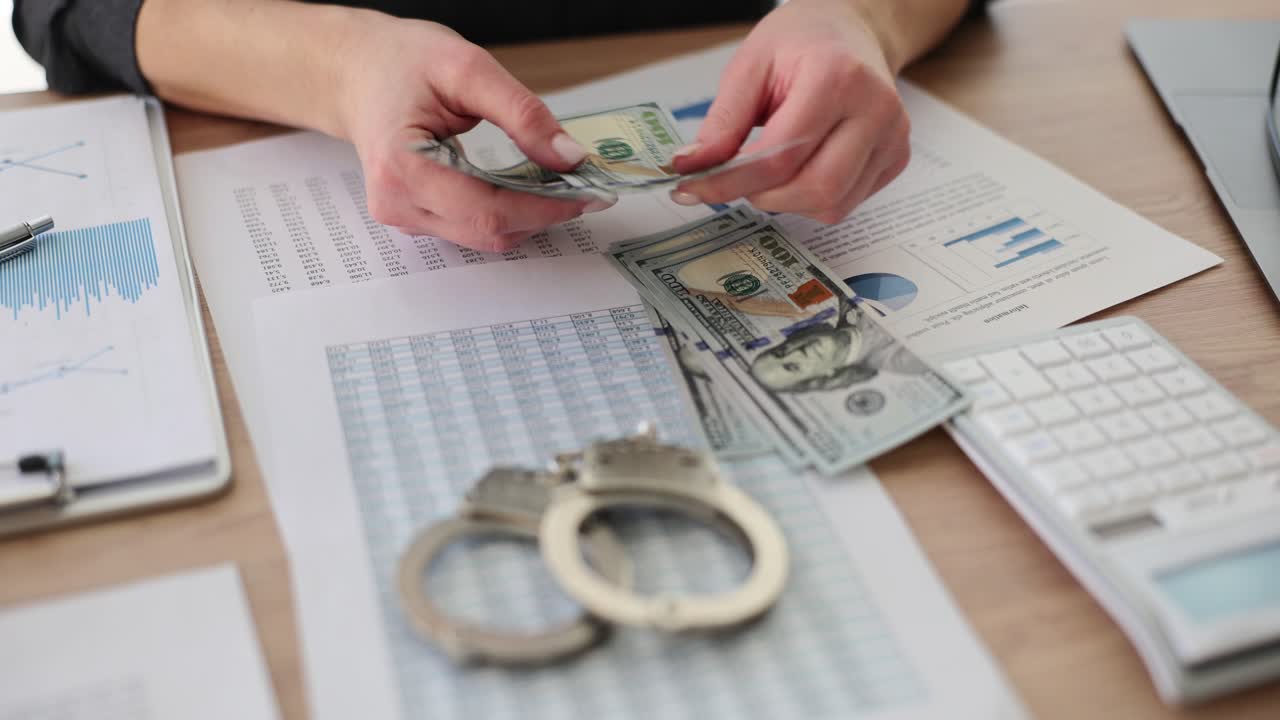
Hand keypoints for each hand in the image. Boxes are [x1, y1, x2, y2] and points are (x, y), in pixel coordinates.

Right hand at [337, 17, 604, 251]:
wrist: (358, 70)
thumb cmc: (401, 62)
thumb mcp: (468, 68)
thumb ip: (523, 114)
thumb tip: (569, 157)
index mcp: (403, 167)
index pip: (488, 210)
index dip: (545, 208)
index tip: (589, 194)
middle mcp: (398, 203)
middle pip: (490, 231)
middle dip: (544, 214)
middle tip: (586, 189)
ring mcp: (404, 215)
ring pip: (484, 236)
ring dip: (528, 216)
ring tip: (558, 184)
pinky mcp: (415, 217)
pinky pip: (472, 227)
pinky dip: (507, 212)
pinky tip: (526, 187)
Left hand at [669, 0, 911, 223]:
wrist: (852, 31)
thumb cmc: (802, 42)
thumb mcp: (750, 65)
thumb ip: (723, 121)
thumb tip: (693, 167)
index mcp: (837, 77)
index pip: (780, 155)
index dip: (731, 181)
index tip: (694, 188)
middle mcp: (875, 110)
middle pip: (815, 188)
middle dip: (763, 196)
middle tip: (735, 181)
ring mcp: (892, 138)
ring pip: (832, 206)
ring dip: (787, 202)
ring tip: (769, 172)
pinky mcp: (896, 159)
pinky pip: (846, 204)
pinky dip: (811, 200)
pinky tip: (799, 169)